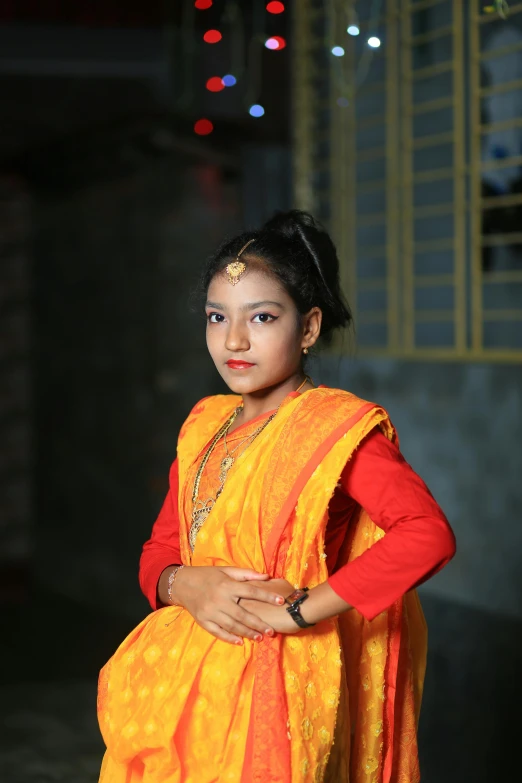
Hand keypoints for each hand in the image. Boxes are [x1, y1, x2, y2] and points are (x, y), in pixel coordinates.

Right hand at [162, 565, 285, 645]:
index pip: (251, 591)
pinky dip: (229, 638)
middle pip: (243, 614)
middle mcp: (219, 599)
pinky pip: (218, 632)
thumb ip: (247, 574)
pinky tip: (241, 642)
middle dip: (259, 623)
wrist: (183, 584)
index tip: (281, 601)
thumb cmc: (208, 575)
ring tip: (260, 638)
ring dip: (247, 633)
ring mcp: (211, 612)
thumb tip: (267, 575)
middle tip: (272, 631)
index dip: (267, 596)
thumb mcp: (227, 570)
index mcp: (227, 585)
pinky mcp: (203, 621)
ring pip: (232, 625)